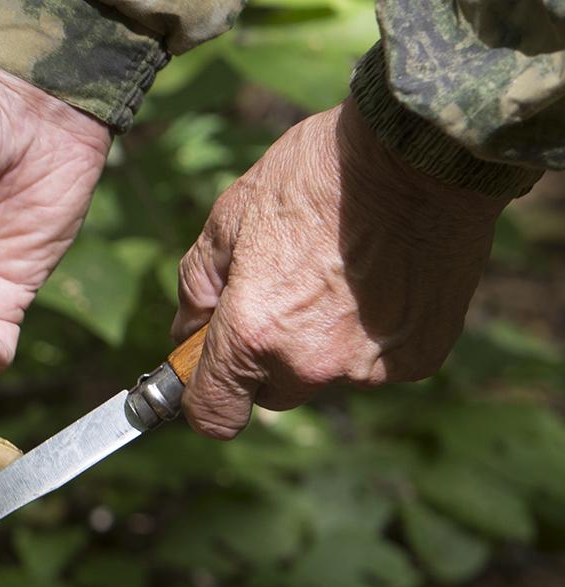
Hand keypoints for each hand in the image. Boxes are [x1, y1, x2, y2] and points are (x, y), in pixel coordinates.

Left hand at [173, 102, 510, 438]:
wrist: (421, 149)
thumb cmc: (318, 173)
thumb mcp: (231, 214)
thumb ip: (198, 285)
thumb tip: (186, 332)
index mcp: (252, 332)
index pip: (213, 415)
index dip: (206, 397)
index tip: (211, 374)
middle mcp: (310, 361)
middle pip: (273, 393)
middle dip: (268, 359)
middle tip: (287, 295)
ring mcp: (369, 366)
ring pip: (328, 376)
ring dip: (325, 344)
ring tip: (343, 275)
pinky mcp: (419, 359)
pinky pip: (378, 363)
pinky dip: (374, 335)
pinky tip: (383, 282)